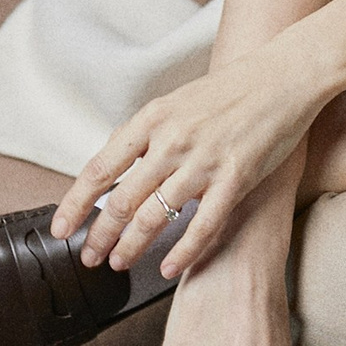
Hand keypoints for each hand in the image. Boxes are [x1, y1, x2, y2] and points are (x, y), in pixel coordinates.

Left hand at [52, 35, 329, 278]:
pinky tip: (169, 270)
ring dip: (130, 247)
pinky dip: (181, 253)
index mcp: (153, 118)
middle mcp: (173, 140)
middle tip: (89, 257)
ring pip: (154, 218)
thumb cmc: (230, 91)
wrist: (284, 76)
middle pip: (122, 200)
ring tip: (120, 263)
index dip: (76, 204)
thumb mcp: (177, 102)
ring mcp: (204, 160)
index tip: (61, 229)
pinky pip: (202, 226)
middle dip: (99, 236)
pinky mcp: (236, 178)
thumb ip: (146, 136)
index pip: (101, 168)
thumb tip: (115, 172)